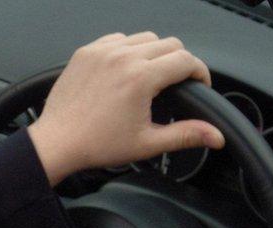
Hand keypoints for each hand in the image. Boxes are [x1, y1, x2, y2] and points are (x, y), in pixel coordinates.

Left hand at [28, 32, 225, 184]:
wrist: (57, 142)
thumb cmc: (96, 144)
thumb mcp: (147, 143)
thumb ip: (185, 135)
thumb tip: (215, 136)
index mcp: (140, 78)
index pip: (186, 60)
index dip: (200, 72)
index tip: (200, 83)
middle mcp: (122, 58)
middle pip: (169, 44)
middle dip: (180, 62)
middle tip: (177, 83)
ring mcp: (102, 52)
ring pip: (144, 38)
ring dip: (155, 53)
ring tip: (152, 77)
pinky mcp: (86, 52)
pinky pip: (117, 38)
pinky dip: (128, 49)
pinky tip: (126, 70)